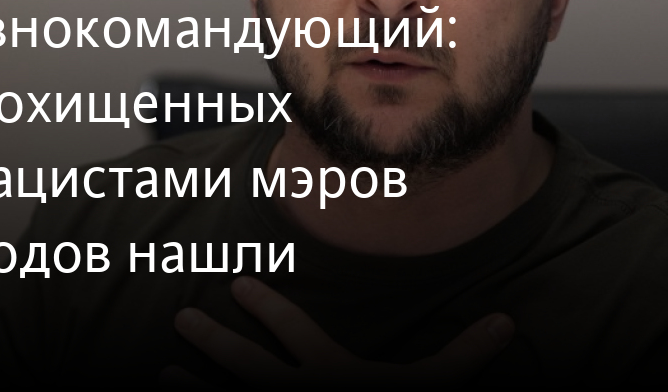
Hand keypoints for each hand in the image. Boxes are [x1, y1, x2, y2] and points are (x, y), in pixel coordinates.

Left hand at [165, 276, 513, 388]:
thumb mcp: (435, 390)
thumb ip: (463, 357)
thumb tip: (505, 321)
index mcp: (332, 376)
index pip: (294, 331)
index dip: (266, 307)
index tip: (237, 286)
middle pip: (248, 365)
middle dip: (213, 340)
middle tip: (180, 317)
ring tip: (162, 374)